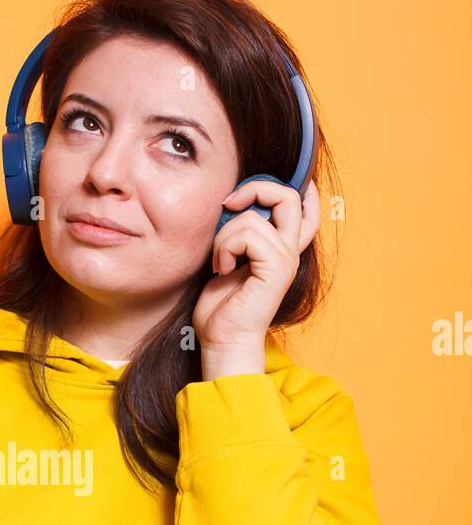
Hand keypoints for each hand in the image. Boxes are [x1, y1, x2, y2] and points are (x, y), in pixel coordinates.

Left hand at [192, 180, 319, 357]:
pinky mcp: (276, 269)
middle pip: (291, 196)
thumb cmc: (221, 307)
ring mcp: (286, 260)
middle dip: (256, 189)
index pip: (305, 206)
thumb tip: (231, 202)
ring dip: (224, 235)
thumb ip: (238, 232)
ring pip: (254, 217)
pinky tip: (222, 268)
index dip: (286, 185)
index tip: (243, 193)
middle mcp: (290, 252)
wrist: (223, 340)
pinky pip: (248, 234)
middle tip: (228, 205)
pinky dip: (226, 247)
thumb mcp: (228, 258)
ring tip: (220, 260)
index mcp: (282, 248)